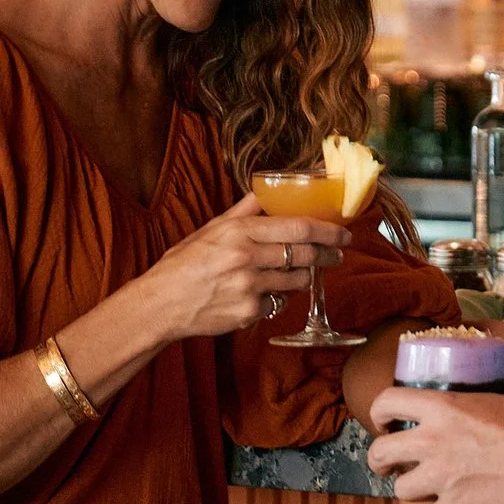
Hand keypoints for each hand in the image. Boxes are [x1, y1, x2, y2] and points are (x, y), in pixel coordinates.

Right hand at [135, 194, 349, 342]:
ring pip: (296, 281)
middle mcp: (247, 258)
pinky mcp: (248, 313)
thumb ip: (242, 211)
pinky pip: (277, 303)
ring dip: (304, 277)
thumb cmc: (183, 264)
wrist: (159, 304)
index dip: (327, 230)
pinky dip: (275, 298)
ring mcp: (249, 287)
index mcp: (239, 231)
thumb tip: (264, 190)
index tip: (343, 232)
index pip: (297, 227)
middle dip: (328, 255)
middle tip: (338, 254)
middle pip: (305, 255)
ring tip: (300, 273)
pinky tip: (261, 293)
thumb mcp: (210, 230)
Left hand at [366, 390, 503, 503]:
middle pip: (380, 452)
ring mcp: (441, 476)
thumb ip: (496, 401)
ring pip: (400, 490)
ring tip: (428, 491)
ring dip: (412, 491)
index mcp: (442, 406)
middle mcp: (432, 440)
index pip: (386, 402)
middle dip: (380, 461)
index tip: (386, 424)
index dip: (380, 414)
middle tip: (391, 465)